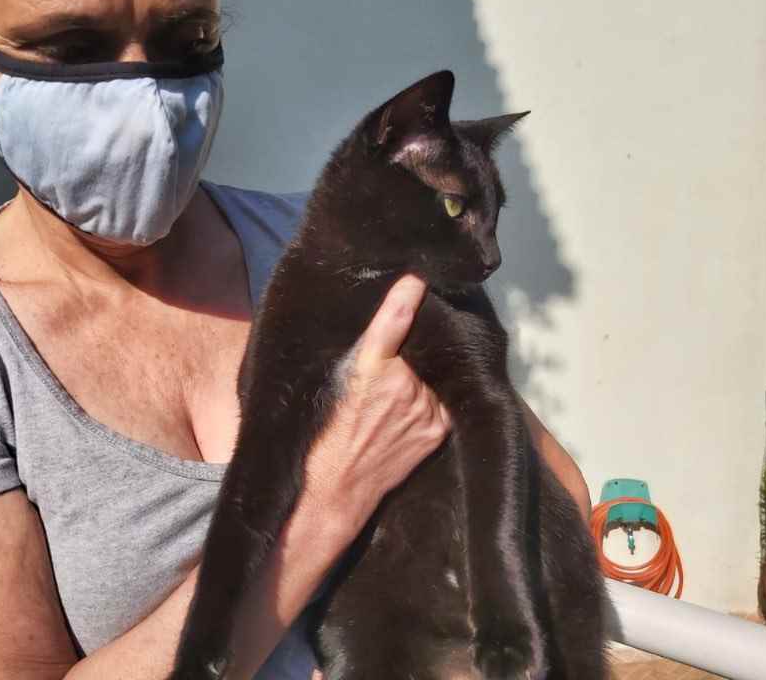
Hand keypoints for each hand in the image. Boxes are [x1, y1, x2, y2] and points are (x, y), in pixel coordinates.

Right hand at [302, 274, 451, 535]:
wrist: (333, 491)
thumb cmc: (321, 434)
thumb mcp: (330, 380)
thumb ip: (360, 346)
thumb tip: (385, 313)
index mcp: (372, 367)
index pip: (396, 318)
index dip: (408, 293)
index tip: (416, 275)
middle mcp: (406, 386)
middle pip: (421, 343)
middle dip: (419, 332)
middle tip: (413, 321)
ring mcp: (426, 410)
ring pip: (435, 369)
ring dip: (430, 363)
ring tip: (410, 369)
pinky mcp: (437, 429)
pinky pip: (444, 396)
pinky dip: (437, 389)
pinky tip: (421, 392)